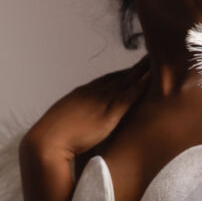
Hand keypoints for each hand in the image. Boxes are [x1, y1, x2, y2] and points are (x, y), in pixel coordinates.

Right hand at [23, 55, 150, 159]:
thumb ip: (73, 123)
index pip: (106, 81)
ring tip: (156, 61)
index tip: (134, 68)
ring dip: (142, 71)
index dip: (121, 74)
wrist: (45, 142)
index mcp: (81, 95)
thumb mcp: (63, 126)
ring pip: (126, 82)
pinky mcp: (108, 115)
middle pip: (119, 76)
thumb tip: (75, 128)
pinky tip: (152, 78)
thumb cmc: (50, 140)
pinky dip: (140, 86)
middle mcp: (92, 94)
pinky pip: (128, 97)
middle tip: (150, 57)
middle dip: (135, 68)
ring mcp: (101, 103)